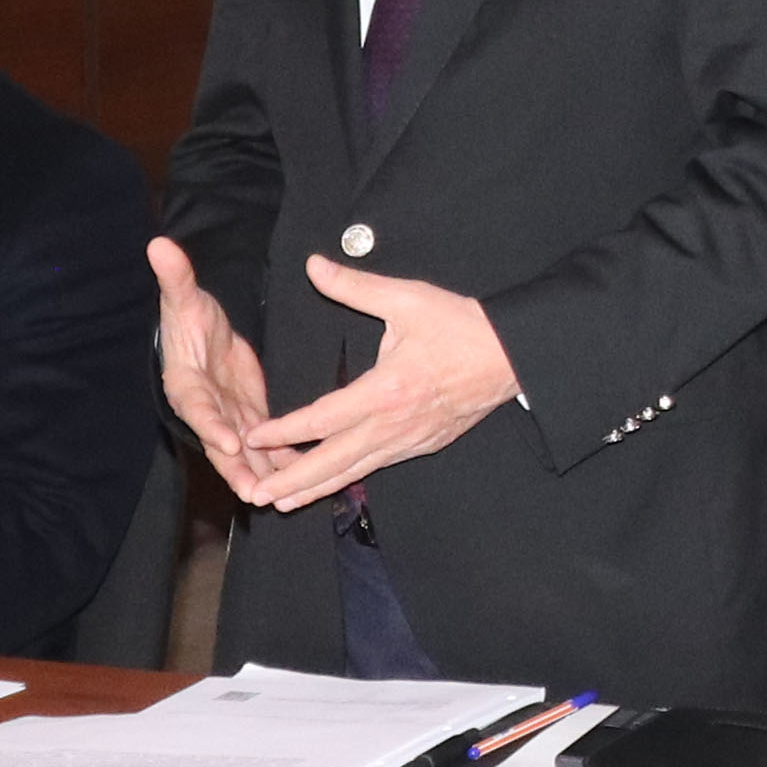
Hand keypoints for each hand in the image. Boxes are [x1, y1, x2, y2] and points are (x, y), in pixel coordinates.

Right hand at [149, 242, 270, 485]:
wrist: (200, 332)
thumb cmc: (187, 316)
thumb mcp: (184, 297)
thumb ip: (176, 277)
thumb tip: (159, 245)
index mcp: (187, 385)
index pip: (198, 408)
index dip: (212, 425)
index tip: (228, 439)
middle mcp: (207, 410)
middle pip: (221, 444)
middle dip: (238, 469)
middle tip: (257, 491)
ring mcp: (228, 419)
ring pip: (246, 454)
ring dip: (264, 474)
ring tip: (285, 496)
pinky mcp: (249, 420)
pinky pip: (267, 447)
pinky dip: (283, 462)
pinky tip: (307, 477)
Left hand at [222, 257, 520, 511]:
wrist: (512, 356)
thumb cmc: (460, 326)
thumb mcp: (406, 299)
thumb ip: (355, 286)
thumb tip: (314, 265)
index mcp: (385, 390)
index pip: (322, 419)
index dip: (285, 431)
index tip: (254, 436)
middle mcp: (393, 424)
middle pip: (333, 461)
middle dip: (293, 479)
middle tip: (257, 494)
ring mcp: (409, 441)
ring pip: (354, 472)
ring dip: (316, 488)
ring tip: (283, 501)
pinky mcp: (422, 446)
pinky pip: (377, 467)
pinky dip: (348, 478)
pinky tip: (331, 483)